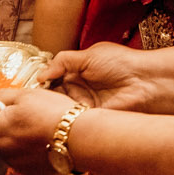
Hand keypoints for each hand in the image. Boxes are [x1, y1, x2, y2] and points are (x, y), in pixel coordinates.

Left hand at [0, 87, 77, 174]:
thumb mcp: (27, 94)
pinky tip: (37, 144)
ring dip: (7, 141)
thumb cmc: (55, 113)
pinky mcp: (27, 171)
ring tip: (28, 131)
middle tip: (8, 119)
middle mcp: (2, 148)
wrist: (80, 138)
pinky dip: (22, 152)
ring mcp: (14, 162)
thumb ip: (3, 96)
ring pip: (2, 150)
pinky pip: (16, 160)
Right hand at [39, 43, 157, 111]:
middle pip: (53, 94)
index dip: (41, 82)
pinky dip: (64, 117)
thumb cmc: (120, 62)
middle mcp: (78, 88)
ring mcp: (83, 104)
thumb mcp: (88, 55)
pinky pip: (72, 119)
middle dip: (43, 97)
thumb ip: (62, 62)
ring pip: (60, 108)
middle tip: (30, 99)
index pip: (52, 77)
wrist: (144, 81)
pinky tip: (56, 114)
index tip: (29, 86)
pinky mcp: (90, 117)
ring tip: (41, 106)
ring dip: (52, 107)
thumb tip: (40, 75)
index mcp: (77, 70)